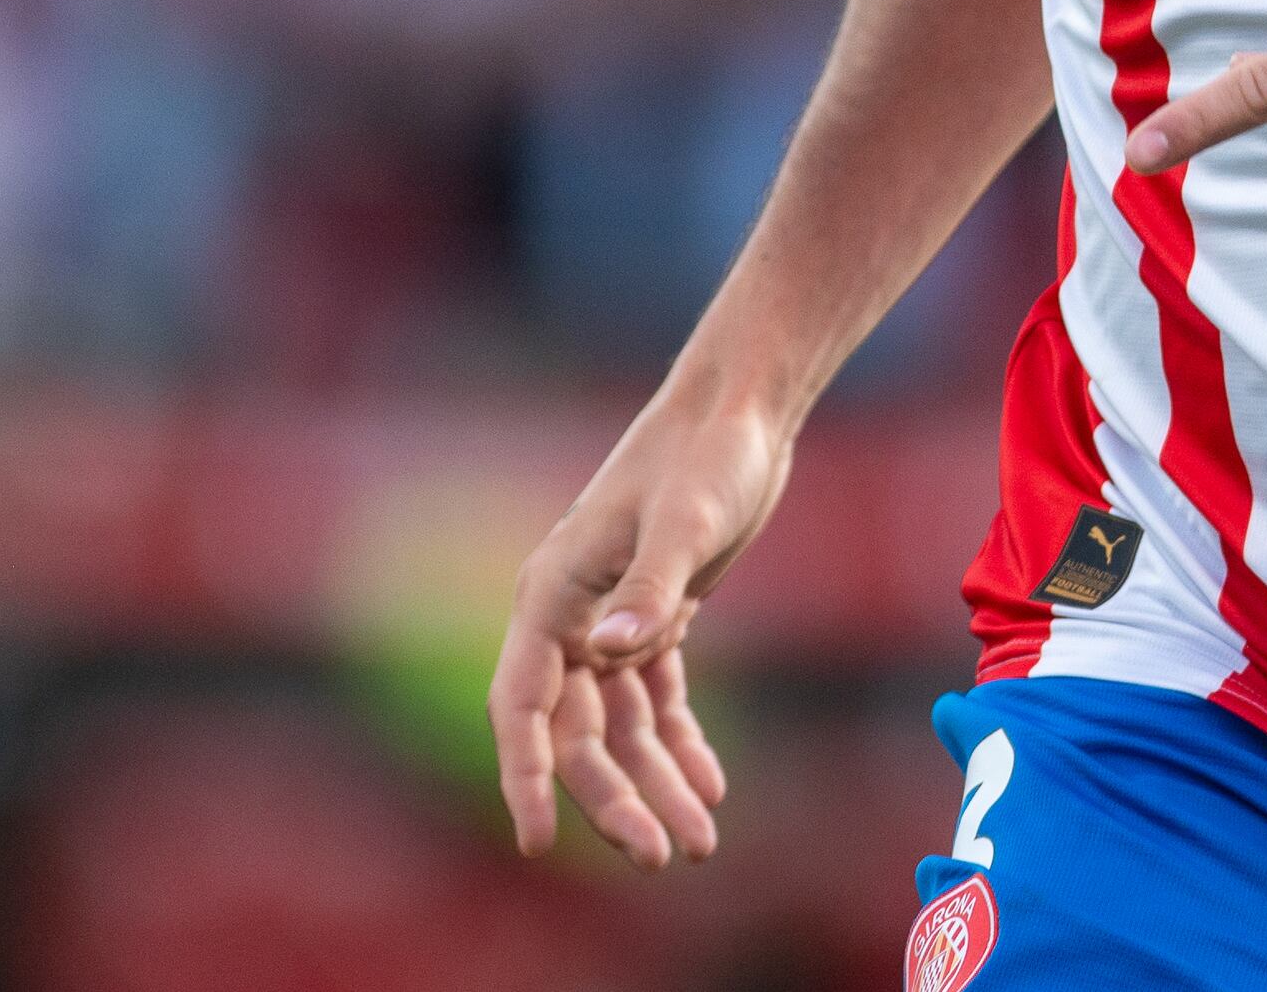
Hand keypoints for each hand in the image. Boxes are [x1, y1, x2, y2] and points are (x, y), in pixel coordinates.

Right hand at [487, 392, 781, 866]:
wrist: (745, 411)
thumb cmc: (708, 453)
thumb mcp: (687, 518)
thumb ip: (650, 586)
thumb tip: (612, 651)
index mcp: (553, 592)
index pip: (521, 704)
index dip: (525, 776)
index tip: (540, 840)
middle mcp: (571, 614)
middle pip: (579, 731)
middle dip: (615, 797)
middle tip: (659, 856)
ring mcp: (613, 618)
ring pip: (624, 724)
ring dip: (657, 782)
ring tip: (700, 841)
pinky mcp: (657, 614)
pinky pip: (659, 698)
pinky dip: (683, 742)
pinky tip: (712, 785)